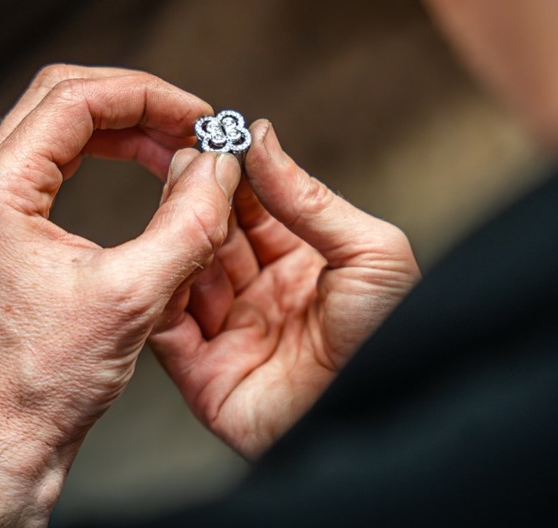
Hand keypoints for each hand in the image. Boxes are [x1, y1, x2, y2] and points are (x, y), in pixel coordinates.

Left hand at [0, 65, 241, 526]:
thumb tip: (220, 166)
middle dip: (136, 104)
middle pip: (61, 97)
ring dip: (120, 127)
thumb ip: (189, 221)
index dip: (148, 96)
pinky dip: (97, 154)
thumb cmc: (44, 382)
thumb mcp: (135, 297)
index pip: (75, 98)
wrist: (4, 437)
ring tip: (176, 151)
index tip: (198, 116)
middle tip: (193, 127)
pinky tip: (137, 167)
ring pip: (53, 123)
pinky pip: (46, 158)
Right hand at [150, 120, 420, 457]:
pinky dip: (160, 292)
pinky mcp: (206, 377)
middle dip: (200, 198)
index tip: (213, 138)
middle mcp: (263, 298)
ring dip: (179, 236)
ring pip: (186, 275)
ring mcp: (232, 336)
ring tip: (174, 198)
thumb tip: (262, 136)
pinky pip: (169, 328)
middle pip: (215, 238)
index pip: (253, 210)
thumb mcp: (372, 253)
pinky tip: (164, 254)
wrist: (386, 422)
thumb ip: (310, 197)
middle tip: (186, 160)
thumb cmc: (397, 341)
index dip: (233, 175)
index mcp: (304, 267)